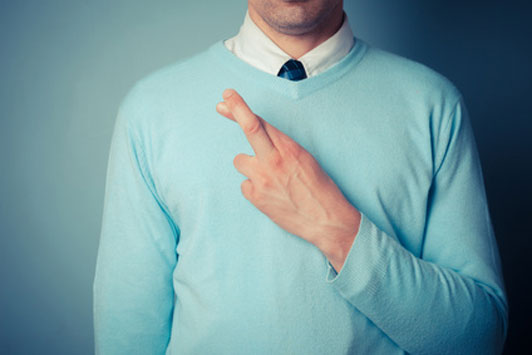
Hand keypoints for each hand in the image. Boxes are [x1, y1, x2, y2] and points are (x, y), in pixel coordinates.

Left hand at [216, 89, 360, 271]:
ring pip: (240, 161)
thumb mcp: (305, 159)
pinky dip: (254, 187)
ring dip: (250, 166)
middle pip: (249, 128)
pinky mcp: (256, 197)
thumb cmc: (319, 189)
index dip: (241, 107)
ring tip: (269, 178)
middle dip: (235, 110)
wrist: (326, 220)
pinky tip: (270, 194)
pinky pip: (245, 184)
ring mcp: (262, 179)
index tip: (229, 96)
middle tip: (222, 103)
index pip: (261, 122)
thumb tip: (261, 136)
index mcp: (290, 148)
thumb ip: (282, 147)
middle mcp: (274, 160)